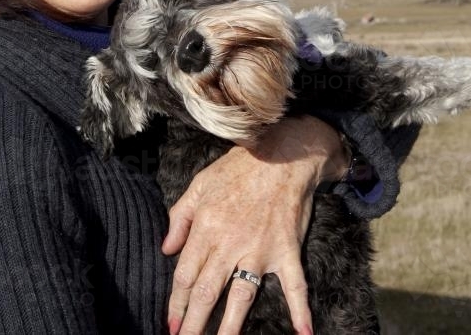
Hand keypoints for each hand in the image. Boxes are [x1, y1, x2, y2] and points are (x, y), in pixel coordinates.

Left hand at [161, 115, 348, 334]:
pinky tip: (303, 333)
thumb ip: (180, 217)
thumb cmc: (238, 167)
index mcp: (206, 228)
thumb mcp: (200, 184)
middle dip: (194, 323)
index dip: (177, 303)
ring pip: (242, 297)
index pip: (186, 275)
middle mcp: (230, 243)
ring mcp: (260, 250)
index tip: (170, 323)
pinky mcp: (286, 250)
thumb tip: (167, 248)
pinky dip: (301, 310)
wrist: (282, 154)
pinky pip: (295, 285)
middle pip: (208, 292)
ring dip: (230, 327)